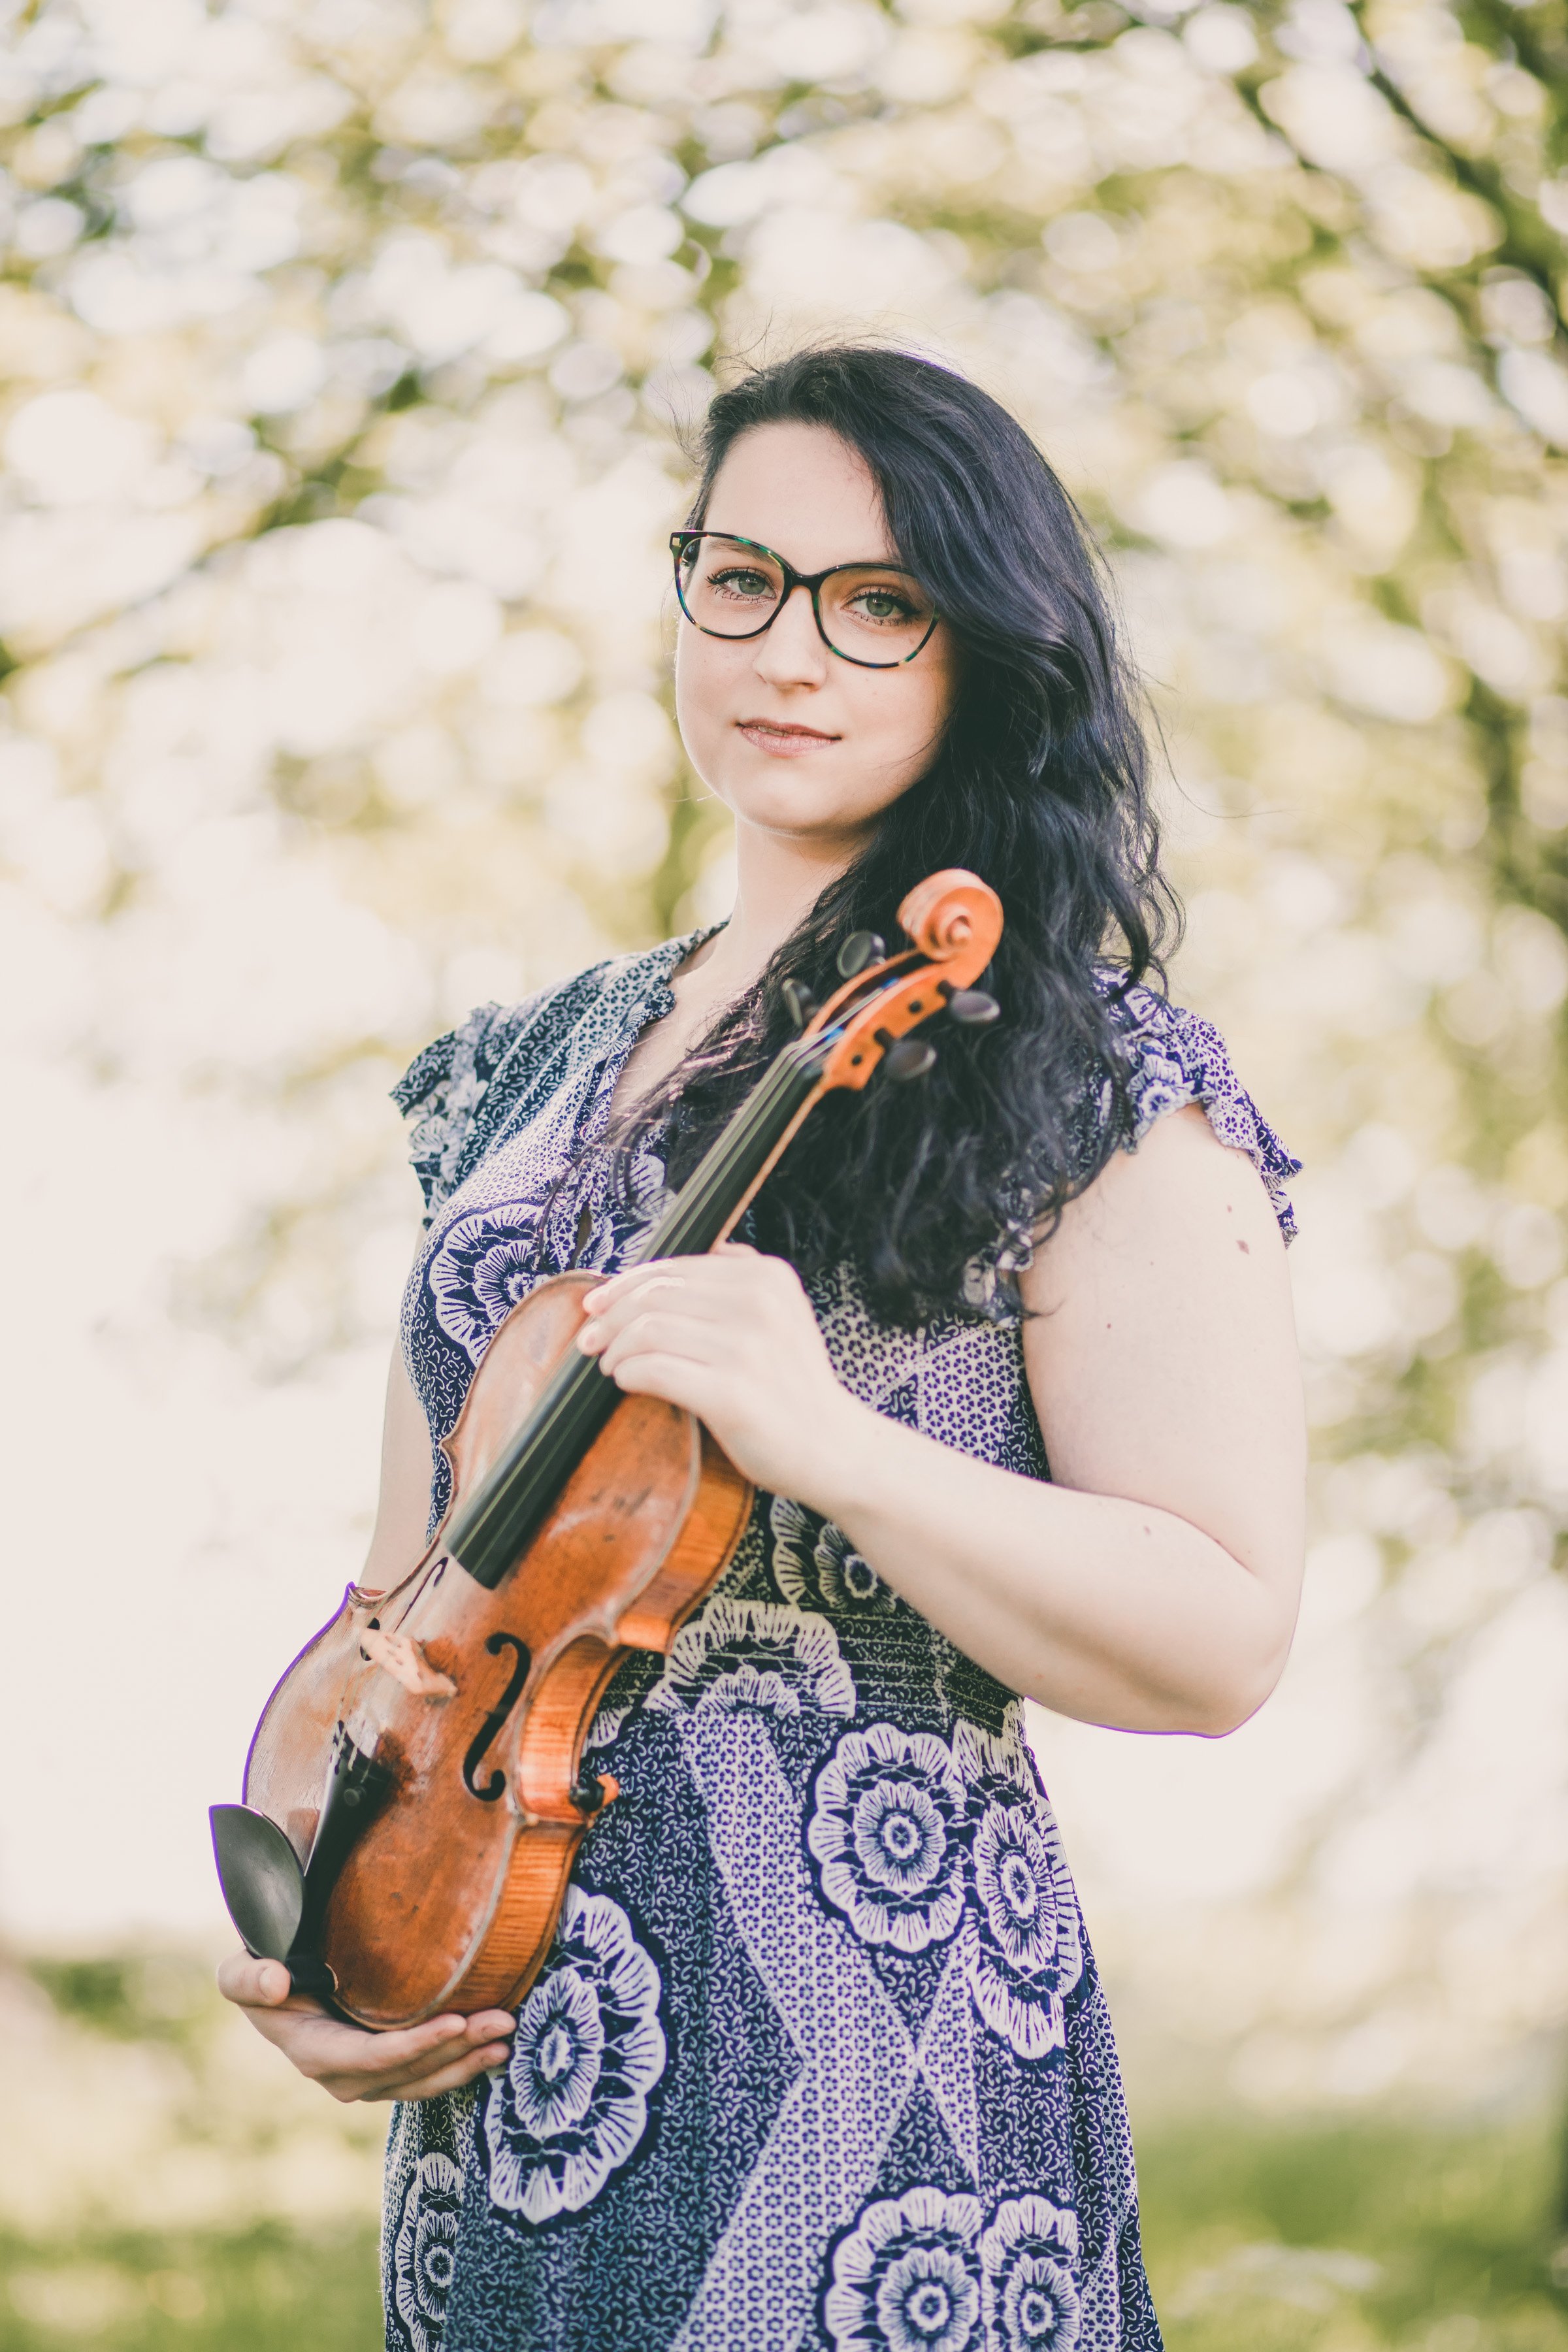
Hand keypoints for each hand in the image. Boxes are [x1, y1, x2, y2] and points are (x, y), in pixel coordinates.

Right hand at [217, 1953, 514, 2104]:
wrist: (272, 1979)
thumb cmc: (261, 1968)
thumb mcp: (241, 1972)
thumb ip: (248, 1977)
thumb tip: (276, 1984)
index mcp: (312, 2052)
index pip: (370, 2059)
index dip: (413, 2046)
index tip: (456, 2023)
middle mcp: (341, 2074)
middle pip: (407, 2073)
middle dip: (456, 2053)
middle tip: (501, 2022)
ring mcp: (365, 2077)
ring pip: (422, 2080)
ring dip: (467, 2063)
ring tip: (507, 2037)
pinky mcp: (384, 2070)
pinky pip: (425, 2075)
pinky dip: (460, 2065)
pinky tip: (495, 2049)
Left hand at [578, 1244, 870, 1503]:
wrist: (833, 1447)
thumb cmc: (793, 1386)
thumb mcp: (782, 1312)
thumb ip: (735, 1281)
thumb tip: (657, 1271)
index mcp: (768, 1277)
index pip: (674, 1267)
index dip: (625, 1284)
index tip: (597, 1303)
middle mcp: (759, 1304)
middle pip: (655, 1294)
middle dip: (610, 1315)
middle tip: (590, 1339)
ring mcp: (747, 1348)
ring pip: (648, 1329)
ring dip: (615, 1347)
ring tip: (610, 1364)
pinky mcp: (731, 1393)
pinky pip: (654, 1370)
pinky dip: (627, 1373)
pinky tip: (625, 1381)